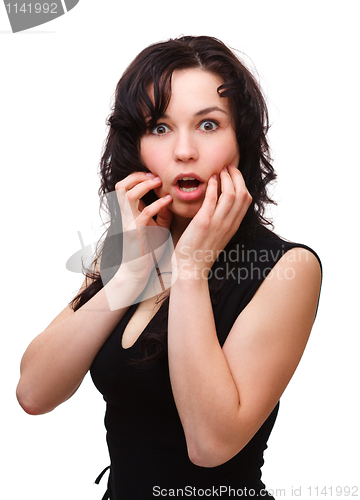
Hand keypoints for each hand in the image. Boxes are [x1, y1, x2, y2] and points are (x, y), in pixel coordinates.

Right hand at [113, 172, 172, 286]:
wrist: (138, 271)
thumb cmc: (148, 249)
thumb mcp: (158, 226)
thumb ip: (163, 212)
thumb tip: (171, 199)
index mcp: (129, 211)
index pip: (126, 186)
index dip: (139, 176)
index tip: (157, 176)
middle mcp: (125, 214)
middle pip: (121, 185)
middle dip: (137, 176)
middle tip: (155, 176)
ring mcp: (128, 222)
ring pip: (127, 195)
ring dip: (144, 185)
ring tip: (159, 182)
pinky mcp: (135, 232)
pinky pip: (144, 213)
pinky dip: (157, 204)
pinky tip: (168, 201)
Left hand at [173, 164, 251, 278]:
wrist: (192, 268)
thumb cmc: (201, 252)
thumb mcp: (218, 235)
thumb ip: (222, 221)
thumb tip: (220, 206)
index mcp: (233, 226)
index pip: (247, 199)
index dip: (242, 183)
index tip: (234, 174)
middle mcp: (229, 224)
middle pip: (242, 193)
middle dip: (237, 176)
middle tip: (228, 166)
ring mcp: (218, 223)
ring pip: (231, 194)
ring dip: (227, 178)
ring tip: (220, 170)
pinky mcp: (204, 223)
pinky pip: (213, 200)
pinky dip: (214, 186)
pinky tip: (210, 179)